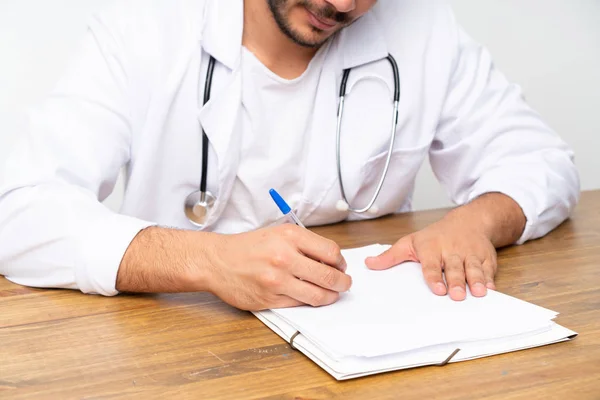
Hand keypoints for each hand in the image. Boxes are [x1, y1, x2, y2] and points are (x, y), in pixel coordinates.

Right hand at [207, 224, 351, 310]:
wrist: (217, 261)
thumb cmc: (248, 247)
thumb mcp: (278, 233)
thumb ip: (305, 244)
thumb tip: (332, 261)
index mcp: (290, 236)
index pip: (331, 252)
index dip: (341, 262)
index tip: (340, 266)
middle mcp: (285, 257)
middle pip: (328, 276)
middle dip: (342, 282)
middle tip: (345, 284)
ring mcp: (277, 281)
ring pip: (317, 295)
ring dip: (331, 296)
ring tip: (332, 294)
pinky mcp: (269, 300)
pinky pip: (300, 304)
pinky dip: (309, 301)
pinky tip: (309, 297)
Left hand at [364, 214, 496, 300]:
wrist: (469, 221)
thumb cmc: (435, 236)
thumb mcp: (410, 242)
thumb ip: (391, 256)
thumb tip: (369, 264)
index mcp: (432, 247)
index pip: (431, 264)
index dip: (434, 276)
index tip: (437, 289)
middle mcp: (452, 250)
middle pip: (454, 267)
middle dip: (456, 281)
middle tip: (456, 295)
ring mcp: (470, 253)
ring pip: (473, 268)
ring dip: (476, 280)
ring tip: (477, 293)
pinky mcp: (486, 257)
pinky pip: (488, 269)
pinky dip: (490, 279)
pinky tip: (490, 290)